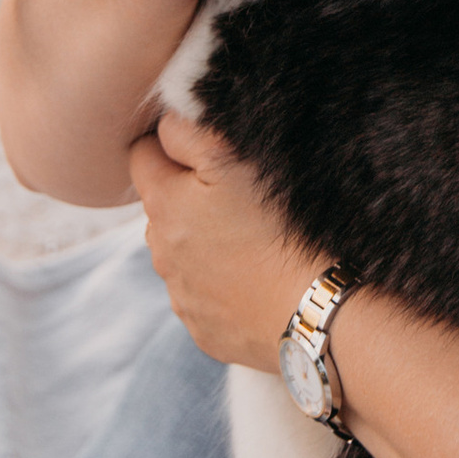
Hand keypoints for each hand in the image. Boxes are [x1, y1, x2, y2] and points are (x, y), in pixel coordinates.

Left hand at [133, 114, 323, 369]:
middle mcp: (161, 254)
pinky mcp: (205, 331)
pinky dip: (222, 285)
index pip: (140, 156)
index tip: (204, 150)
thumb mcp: (232, 158)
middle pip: (161, 209)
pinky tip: (258, 280)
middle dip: (187, 197)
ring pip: (182, 254)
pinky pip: (204, 296)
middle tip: (239, 196)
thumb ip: (186, 132)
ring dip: (204, 242)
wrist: (318, 310)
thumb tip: (163, 126)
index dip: (169, 145)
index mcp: (163, 206)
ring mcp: (182, 298)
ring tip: (254, 241)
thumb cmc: (281, 226)